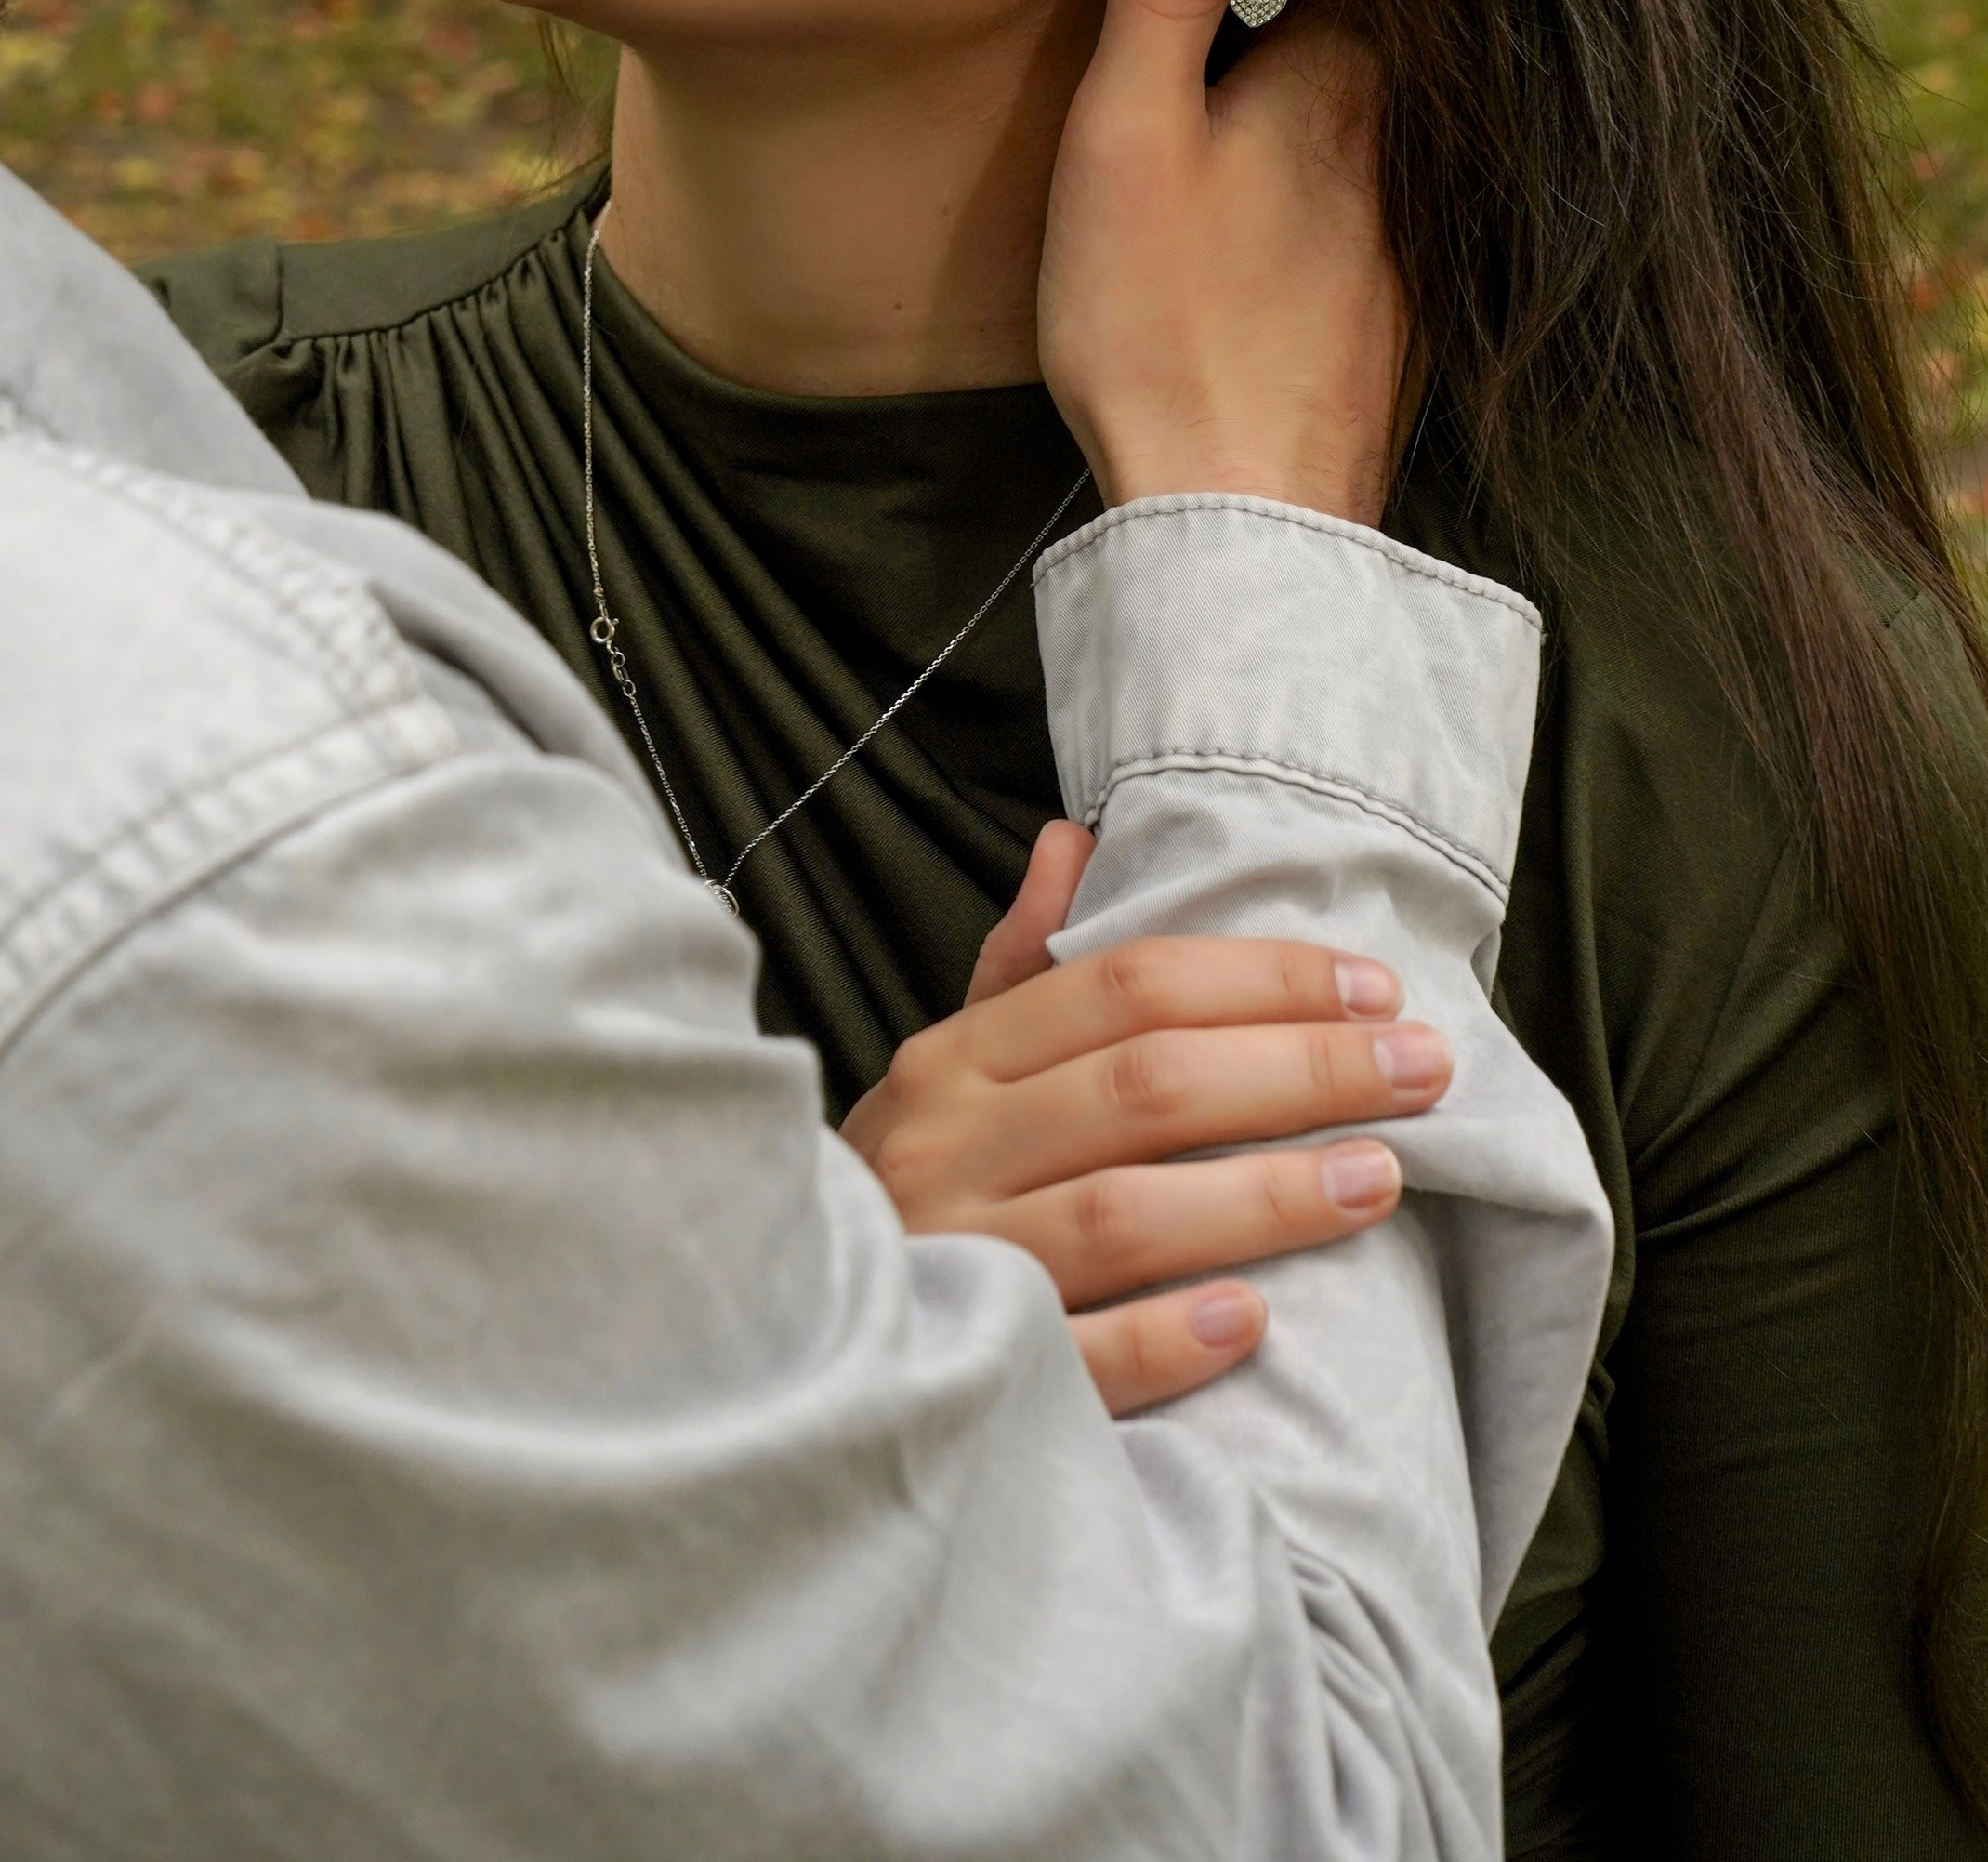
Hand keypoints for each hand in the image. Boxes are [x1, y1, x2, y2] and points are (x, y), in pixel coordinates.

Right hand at [842, 821, 1450, 1416]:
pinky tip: (1253, 1323)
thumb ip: (1020, 964)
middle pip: (1146, 1086)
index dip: (1260, 980)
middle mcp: (948, 1148)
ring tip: (1378, 1178)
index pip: (1124, 989)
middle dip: (1301, 1070)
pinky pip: (1075, 1357)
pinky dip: (1164, 1338)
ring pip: (1121, 1215)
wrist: (792, 1349)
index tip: (1376, 987)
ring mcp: (954, 1262)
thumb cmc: (910, 1191)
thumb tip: (1076, 838)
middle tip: (1423, 1070)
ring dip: (1262, 1196)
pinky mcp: (961, 1375)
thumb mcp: (950, 1067)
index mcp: (954, 1061)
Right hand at [1039, 0, 1408, 518]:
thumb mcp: (1130, 130)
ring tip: (1242, 65)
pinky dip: (1333, 164)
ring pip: (1379, 107)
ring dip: (1320, 73)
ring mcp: (1417, 227)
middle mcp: (1409, 138)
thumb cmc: (1167, 325)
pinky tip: (1273, 198)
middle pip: (1374, 13)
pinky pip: (1377, 190)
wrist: (1245, 519)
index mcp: (1350, 75)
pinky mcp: (1403, 305)